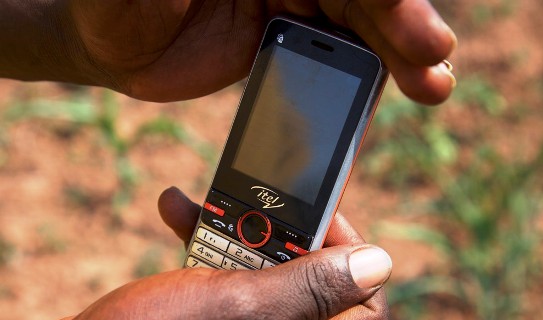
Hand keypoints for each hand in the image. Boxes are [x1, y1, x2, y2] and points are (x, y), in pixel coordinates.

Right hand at [8, 187, 391, 319]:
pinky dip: (203, 239)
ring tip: (200, 203)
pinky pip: (224, 272)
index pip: (365, 308)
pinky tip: (176, 209)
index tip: (320, 221)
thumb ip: (313, 289)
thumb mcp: (240, 306)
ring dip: (234, 228)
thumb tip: (380, 264)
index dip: (355, 259)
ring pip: (262, 267)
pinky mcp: (208, 318)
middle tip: (253, 203)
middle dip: (282, 232)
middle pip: (312, 277)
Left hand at [68, 0, 455, 103]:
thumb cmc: (117, 3)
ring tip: (431, 83)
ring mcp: (288, 5)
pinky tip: (390, 88)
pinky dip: (366, 73)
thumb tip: (282, 2)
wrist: (108, 42)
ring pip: (356, 25)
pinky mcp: (282, 43)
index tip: (407, 22)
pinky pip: (335, 57)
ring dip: (396, 53)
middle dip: (399, 24)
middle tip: (433, 59)